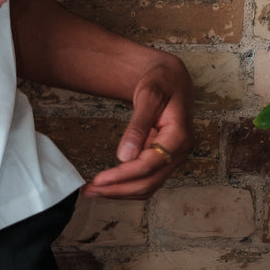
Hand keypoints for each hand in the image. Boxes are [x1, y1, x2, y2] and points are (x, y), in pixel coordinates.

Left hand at [82, 57, 192, 199]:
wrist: (171, 78)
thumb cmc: (162, 81)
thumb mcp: (149, 95)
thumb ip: (138, 125)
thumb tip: (125, 156)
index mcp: (179, 136)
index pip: (150, 165)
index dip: (124, 175)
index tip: (101, 179)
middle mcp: (178, 152)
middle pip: (148, 182)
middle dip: (118, 189)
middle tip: (90, 189)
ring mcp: (172, 158)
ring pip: (148, 186)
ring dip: (121, 191)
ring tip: (94, 190)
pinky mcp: (163, 159)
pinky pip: (146, 179)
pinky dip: (127, 185)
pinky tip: (109, 185)